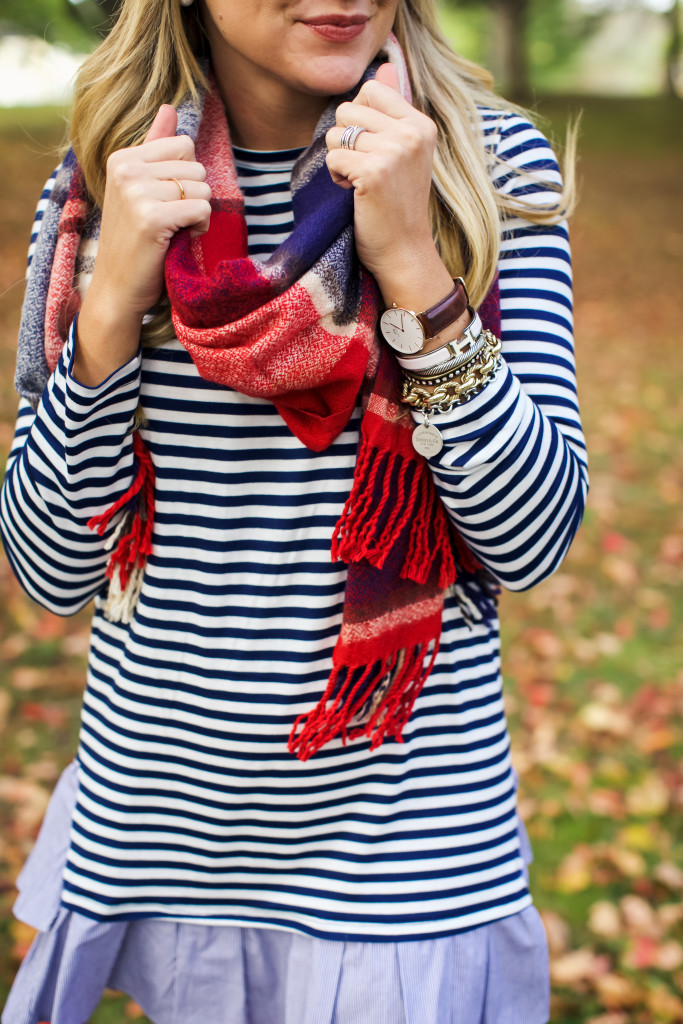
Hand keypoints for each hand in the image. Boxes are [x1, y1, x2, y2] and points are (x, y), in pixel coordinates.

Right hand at [74, 105, 211, 384]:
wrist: (117, 287)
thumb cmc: (134, 241)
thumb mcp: (140, 189)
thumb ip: (155, 148)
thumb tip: (170, 108)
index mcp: (123, 158)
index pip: (184, 145)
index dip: (188, 176)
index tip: (171, 201)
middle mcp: (126, 169)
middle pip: (196, 165)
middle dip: (195, 195)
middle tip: (175, 221)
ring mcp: (137, 193)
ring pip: (201, 186)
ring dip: (199, 213)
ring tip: (176, 231)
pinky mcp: (151, 218)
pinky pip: (201, 208)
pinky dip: (200, 227)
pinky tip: (182, 239)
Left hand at [325, 64, 452, 313]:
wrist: (405, 253)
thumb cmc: (398, 207)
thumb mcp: (403, 154)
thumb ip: (393, 111)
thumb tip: (384, 69)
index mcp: (421, 124)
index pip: (370, 90)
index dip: (358, 120)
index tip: (371, 151)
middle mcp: (412, 132)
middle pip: (348, 109)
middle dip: (344, 140)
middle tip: (363, 171)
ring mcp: (394, 151)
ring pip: (336, 131)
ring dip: (338, 159)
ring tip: (359, 182)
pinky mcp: (374, 171)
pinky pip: (333, 156)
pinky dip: (335, 177)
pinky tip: (354, 194)